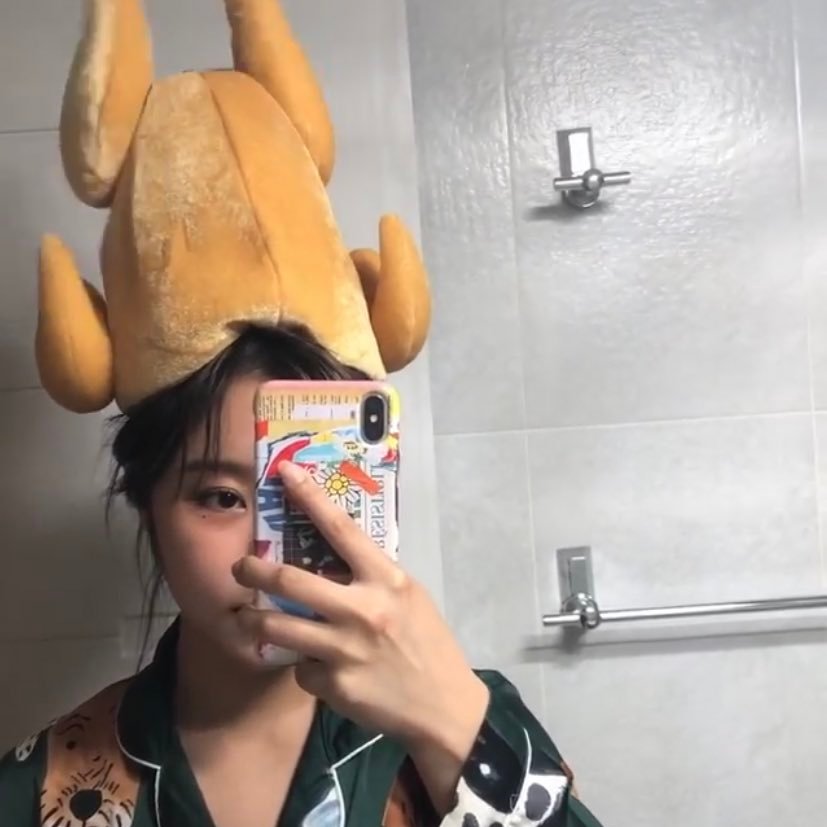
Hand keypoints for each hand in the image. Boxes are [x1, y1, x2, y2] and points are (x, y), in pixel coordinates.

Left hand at [233, 461, 488, 810]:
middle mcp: (362, 609)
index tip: (284, 472)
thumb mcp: (408, 596)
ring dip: (254, 620)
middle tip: (239, 567)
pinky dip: (304, 666)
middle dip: (254, 571)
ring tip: (245, 617)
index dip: (310, 496)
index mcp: (385, 579)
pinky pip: (301, 668)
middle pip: (291, 580)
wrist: (443, 704)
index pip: (341, 528)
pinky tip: (321, 669)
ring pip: (278, 627)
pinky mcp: (334, 685)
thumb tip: (330, 559)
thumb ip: (371, 576)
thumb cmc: (427, 640)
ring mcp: (345, 649)